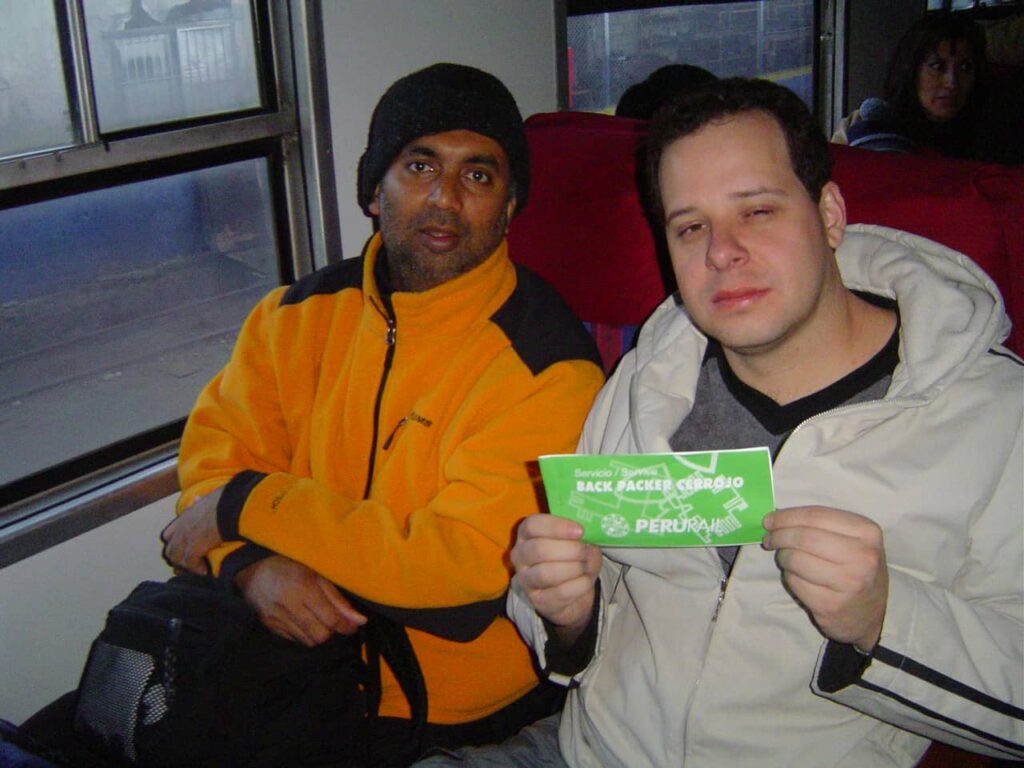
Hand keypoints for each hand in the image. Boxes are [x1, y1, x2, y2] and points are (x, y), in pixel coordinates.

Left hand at [161, 488, 225, 574]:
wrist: (231, 506)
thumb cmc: (226, 500)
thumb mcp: (209, 497)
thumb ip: (201, 501)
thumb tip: (197, 499)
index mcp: (185, 516)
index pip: (169, 534)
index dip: (175, 544)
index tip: (184, 550)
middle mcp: (182, 527)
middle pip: (170, 550)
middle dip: (178, 558)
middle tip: (190, 564)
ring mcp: (186, 538)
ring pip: (176, 558)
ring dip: (186, 565)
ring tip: (197, 569)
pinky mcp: (194, 548)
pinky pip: (190, 563)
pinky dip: (197, 569)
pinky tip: (205, 570)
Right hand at [236, 555, 366, 645]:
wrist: (254, 571)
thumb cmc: (291, 567)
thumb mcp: (317, 575)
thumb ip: (338, 599)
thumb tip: (359, 620)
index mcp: (304, 588)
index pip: (331, 619)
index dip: (346, 626)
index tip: (353, 625)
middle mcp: (290, 606)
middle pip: (320, 635)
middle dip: (331, 631)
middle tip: (333, 620)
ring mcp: (277, 619)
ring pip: (308, 641)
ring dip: (318, 634)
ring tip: (318, 619)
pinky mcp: (270, 626)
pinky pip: (294, 639)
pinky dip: (304, 634)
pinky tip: (304, 621)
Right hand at [510, 514, 601, 645]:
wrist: (572, 593)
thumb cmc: (572, 558)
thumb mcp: (579, 542)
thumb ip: (583, 538)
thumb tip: (589, 541)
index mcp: (527, 533)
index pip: (532, 525)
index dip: (556, 527)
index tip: (580, 531)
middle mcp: (520, 555)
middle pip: (539, 549)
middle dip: (570, 550)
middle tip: (585, 551)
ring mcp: (526, 580)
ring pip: (547, 573)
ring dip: (574, 568)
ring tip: (585, 566)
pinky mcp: (538, 600)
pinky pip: (560, 592)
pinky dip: (579, 585)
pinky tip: (586, 580)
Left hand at [762, 506, 888, 651]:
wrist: (869, 614)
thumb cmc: (856, 568)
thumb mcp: (853, 540)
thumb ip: (821, 525)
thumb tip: (777, 517)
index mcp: (867, 532)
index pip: (815, 516)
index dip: (786, 516)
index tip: (769, 520)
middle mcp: (862, 556)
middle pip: (804, 537)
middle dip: (779, 535)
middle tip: (769, 539)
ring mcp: (848, 583)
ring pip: (796, 559)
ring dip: (783, 556)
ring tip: (784, 557)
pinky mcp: (831, 605)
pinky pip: (795, 582)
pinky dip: (789, 576)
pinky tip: (796, 576)